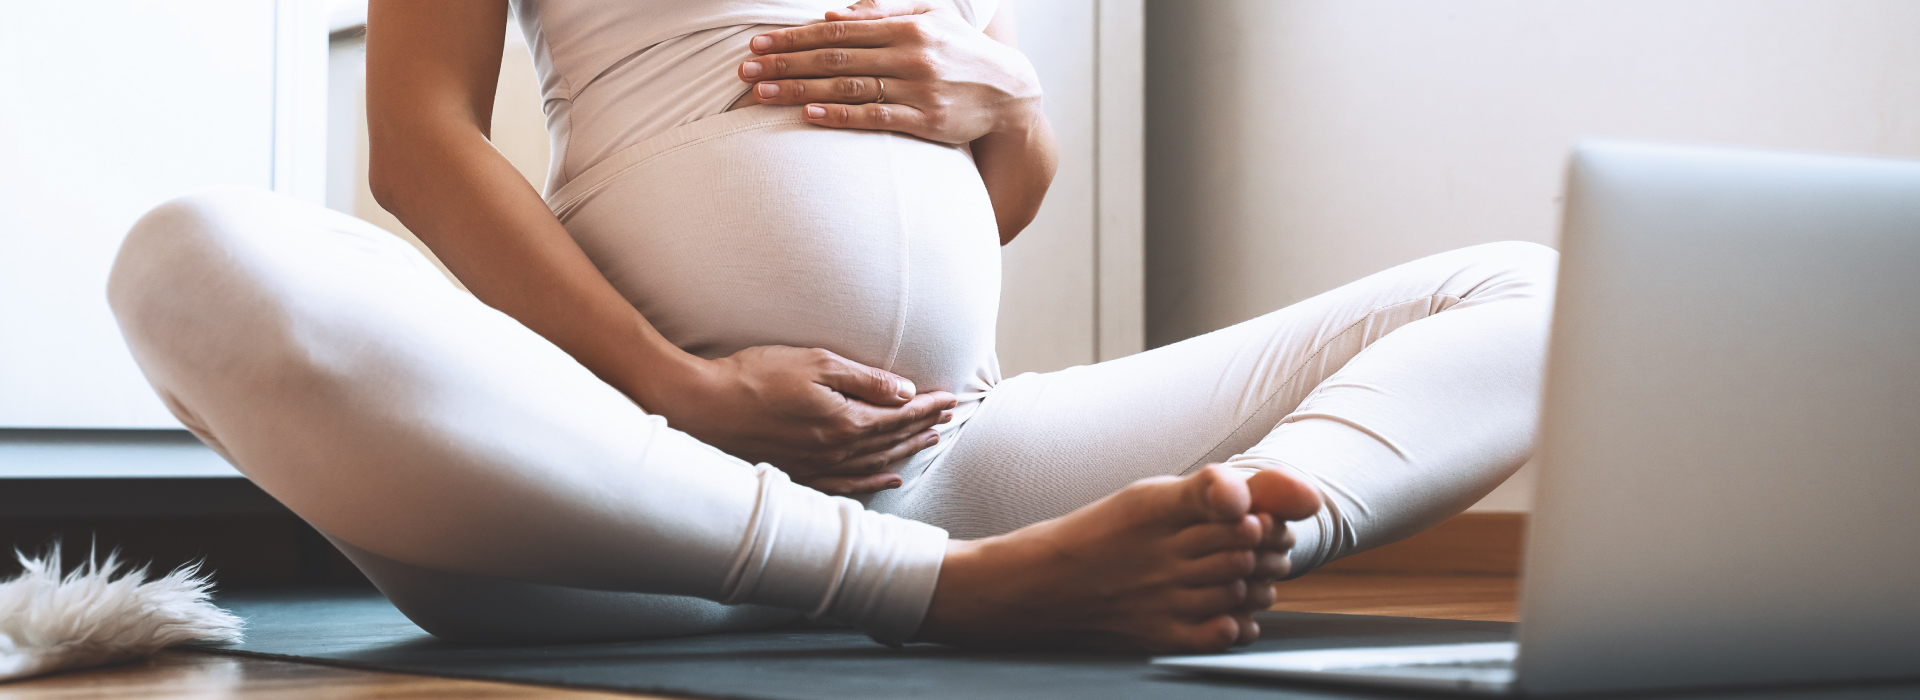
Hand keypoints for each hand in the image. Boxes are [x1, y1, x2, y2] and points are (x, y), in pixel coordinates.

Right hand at [652, 345, 956, 494]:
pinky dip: (874, 483)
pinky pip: (848, 487)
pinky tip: (889, 479)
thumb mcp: (815, 363)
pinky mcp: (800, 477)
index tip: (951, 397)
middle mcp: (837, 452)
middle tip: (949, 417)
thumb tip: (906, 393)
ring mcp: (819, 469)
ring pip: (876, 464)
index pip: (900, 414)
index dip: (928, 406)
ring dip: (906, 451)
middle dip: (923, 426)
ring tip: (930, 441)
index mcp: (845, 422)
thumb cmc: (756, 376)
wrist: (703, 407)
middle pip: (893, 440)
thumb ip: (864, 380)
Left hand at [738, 0, 1043, 143]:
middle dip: (785, 63)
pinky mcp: (926, 121)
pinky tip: (807, 114)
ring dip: (799, 89)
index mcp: (907, 26)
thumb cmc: (962, 52)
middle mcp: (911, 54)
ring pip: (847, 87)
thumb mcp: (931, 17)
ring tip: (761, 95)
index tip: (758, 44)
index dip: (794, 37)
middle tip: (745, 70)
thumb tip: (832, 12)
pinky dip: (839, 116)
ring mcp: (918, 89)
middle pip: (835, 57)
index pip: (838, 30)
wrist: (1012, 93)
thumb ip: (883, 13)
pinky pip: (875, 117)